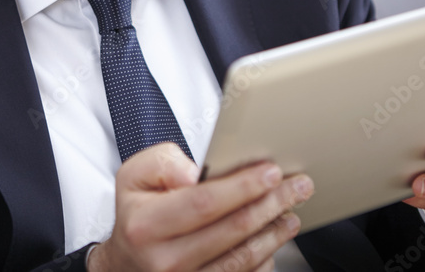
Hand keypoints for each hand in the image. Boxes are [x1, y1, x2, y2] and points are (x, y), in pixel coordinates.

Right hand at [88, 143, 313, 271]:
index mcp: (147, 225)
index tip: (270, 172)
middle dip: (270, 204)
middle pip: (231, 230)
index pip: (203, 203)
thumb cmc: (137, 214)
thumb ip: (163, 163)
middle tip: (297, 186)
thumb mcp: (134, 175)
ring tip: (291, 211)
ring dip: (274, 233)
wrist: (127, 263)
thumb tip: (194, 174)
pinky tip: (274, 238)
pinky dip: (265, 258)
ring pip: (242, 258)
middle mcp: (166, 260)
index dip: (242, 187)